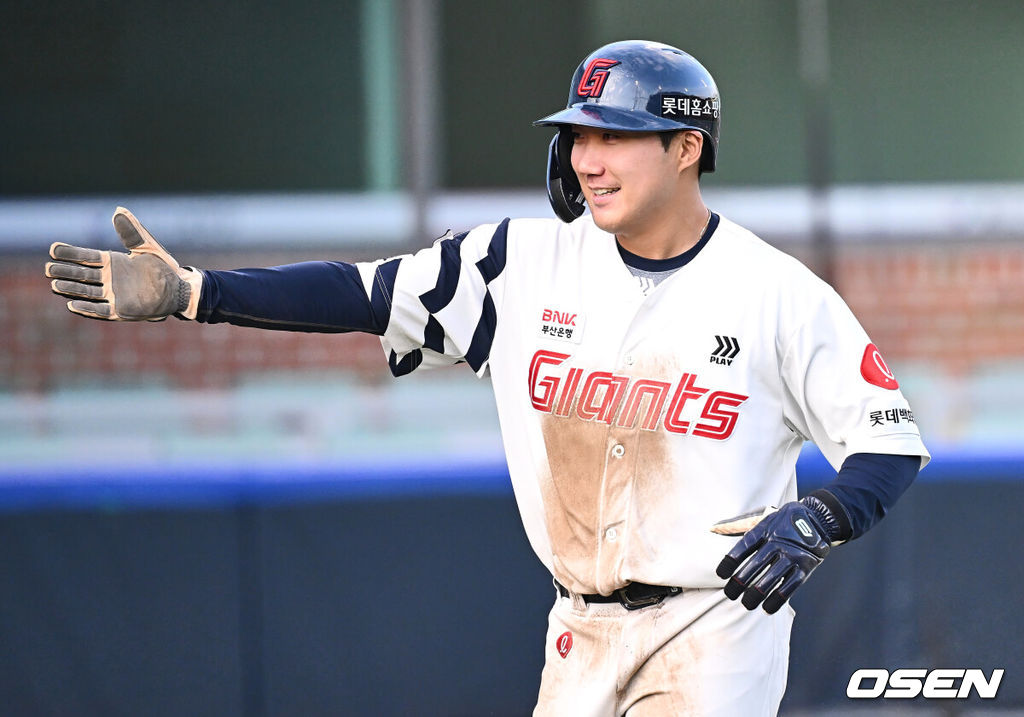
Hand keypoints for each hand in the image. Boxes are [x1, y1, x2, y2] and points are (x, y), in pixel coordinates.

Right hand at [46, 207, 191, 319]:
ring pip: (87, 292)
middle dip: (66, 272)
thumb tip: (117, 211)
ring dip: (71, 290)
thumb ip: (131, 232)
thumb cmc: (163, 267)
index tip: (53, 249)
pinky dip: (87, 309)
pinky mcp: (121, 311)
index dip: (70, 253)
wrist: (179, 288)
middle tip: (48, 269)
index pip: (86, 257)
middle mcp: (109, 279)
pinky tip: (72, 305)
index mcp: (112, 262)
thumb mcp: (147, 247)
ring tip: (55, 285)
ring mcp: (114, 295)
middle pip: (82, 275)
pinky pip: (101, 311)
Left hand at [712, 499, 832, 613]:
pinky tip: (766, 609)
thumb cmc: (783, 522)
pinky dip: (777, 600)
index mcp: (765, 529)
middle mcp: (779, 542)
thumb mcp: (763, 519)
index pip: (744, 546)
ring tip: (746, 604)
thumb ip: (739, 525)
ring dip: (756, 594)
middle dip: (740, 582)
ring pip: (771, 579)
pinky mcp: (805, 568)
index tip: (720, 575)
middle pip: (755, 565)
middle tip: (730, 594)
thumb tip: (713, 528)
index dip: (730, 561)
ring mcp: (793, 555)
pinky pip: (790, 587)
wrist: (819, 520)